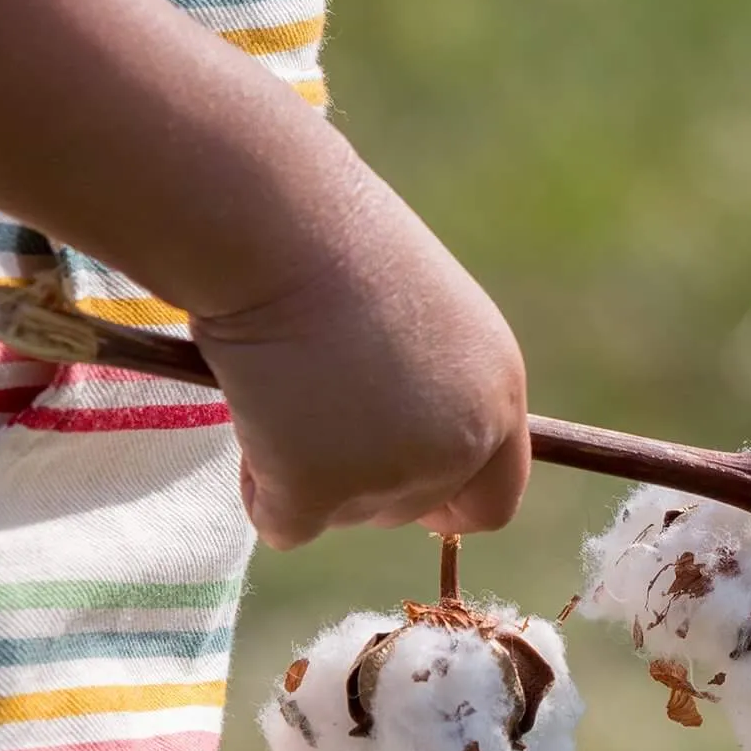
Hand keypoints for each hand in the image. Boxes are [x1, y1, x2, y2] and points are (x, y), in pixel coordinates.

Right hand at [190, 172, 530, 550]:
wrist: (280, 226)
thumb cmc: (334, 246)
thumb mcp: (420, 319)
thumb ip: (427, 388)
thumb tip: (386, 440)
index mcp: (496, 397)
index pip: (493, 499)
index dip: (444, 500)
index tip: (398, 480)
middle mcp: (459, 445)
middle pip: (404, 511)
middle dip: (356, 477)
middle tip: (311, 400)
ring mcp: (391, 474)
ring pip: (339, 515)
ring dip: (302, 468)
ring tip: (283, 381)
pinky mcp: (318, 491)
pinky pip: (281, 524)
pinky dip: (257, 485)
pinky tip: (254, 409)